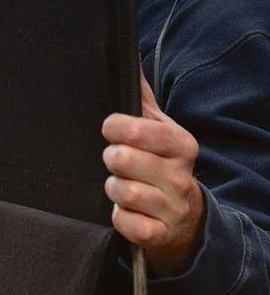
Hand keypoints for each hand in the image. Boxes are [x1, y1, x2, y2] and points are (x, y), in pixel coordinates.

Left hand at [102, 74, 205, 275]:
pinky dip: (118, 218)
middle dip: (111, 161)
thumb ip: (142, 101)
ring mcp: (171, 206)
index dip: (114, 129)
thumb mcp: (159, 132)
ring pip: (121, 191)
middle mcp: (180, 174)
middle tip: (116, 163)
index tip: (112, 132)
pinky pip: (123, 222)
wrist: (183, 220)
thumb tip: (129, 60)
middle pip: (121, 159)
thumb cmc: (161, 167)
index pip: (136, 128)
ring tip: (122, 187)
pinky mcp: (158, 233)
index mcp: (180, 143)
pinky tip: (126, 212)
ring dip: (113, 189)